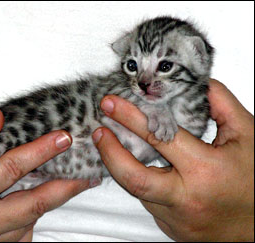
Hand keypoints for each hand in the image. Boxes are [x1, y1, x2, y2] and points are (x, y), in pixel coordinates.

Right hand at [0, 109, 90, 240]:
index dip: (41, 150)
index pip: (12, 168)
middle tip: (88, 167)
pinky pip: (25, 232)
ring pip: (34, 217)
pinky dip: (39, 213)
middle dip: (67, 183)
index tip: (63, 137)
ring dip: (57, 198)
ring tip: (78, 180)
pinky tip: (50, 197)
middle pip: (35, 201)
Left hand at [92, 79, 253, 240]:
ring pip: (138, 190)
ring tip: (118, 146)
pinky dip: (144, 184)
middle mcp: (187, 198)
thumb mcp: (247, 136)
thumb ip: (221, 105)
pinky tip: (147, 170)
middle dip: (109, 151)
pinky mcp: (172, 228)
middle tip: (98, 132)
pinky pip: (149, 202)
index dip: (130, 117)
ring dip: (126, 166)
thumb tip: (199, 85)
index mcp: (206, 170)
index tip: (111, 103)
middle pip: (134, 176)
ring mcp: (177, 218)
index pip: (159, 138)